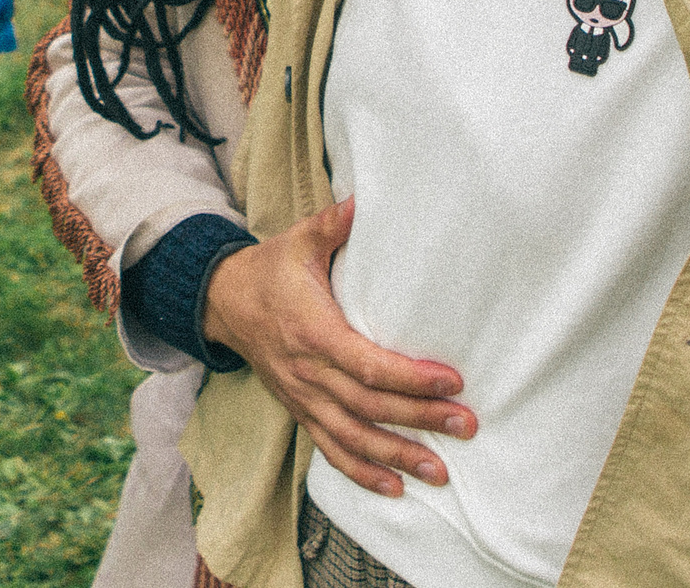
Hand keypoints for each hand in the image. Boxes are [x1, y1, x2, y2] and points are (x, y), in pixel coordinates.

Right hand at [201, 198, 474, 497]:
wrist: (223, 302)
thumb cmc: (271, 270)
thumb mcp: (298, 240)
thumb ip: (333, 224)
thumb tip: (363, 201)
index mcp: (312, 332)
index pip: (366, 364)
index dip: (409, 378)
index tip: (451, 380)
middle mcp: (308, 373)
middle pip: (368, 407)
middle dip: (419, 420)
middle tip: (466, 426)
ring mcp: (303, 397)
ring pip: (352, 438)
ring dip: (397, 456)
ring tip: (440, 470)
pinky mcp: (301, 410)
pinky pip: (331, 449)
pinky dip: (362, 472)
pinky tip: (395, 488)